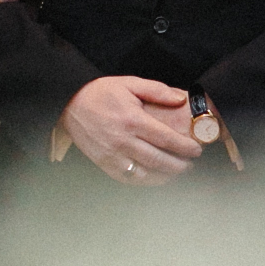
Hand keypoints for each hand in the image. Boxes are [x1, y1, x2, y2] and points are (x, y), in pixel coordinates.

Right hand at [59, 75, 200, 184]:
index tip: (196, 150)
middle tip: (191, 163)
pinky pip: (129, 179)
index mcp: (132, 120)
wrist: (68, 105)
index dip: (185, 147)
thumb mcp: (129, 84)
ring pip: (146, 174)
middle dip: (180, 165)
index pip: (166, 139)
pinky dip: (146, 182)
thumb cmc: (100, 93)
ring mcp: (112, 155)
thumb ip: (157, 91)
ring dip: (166, 176)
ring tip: (177, 172)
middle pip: (159, 160)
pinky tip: (156, 178)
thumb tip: (180, 99)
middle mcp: (123, 140)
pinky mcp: (104, 163)